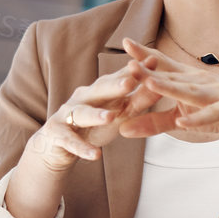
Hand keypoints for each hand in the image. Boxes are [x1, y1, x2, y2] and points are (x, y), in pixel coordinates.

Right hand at [22, 63, 165, 173]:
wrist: (56, 146)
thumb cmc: (90, 127)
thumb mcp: (116, 114)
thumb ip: (136, 102)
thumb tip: (162, 87)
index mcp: (98, 92)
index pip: (118, 79)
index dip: (134, 72)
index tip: (153, 62)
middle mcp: (82, 98)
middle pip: (99, 90)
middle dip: (115, 86)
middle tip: (131, 81)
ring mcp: (67, 115)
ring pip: (82, 113)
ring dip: (96, 115)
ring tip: (110, 117)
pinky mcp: (56, 134)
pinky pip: (70, 142)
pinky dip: (82, 148)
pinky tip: (96, 155)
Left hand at [118, 38, 218, 145]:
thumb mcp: (182, 118)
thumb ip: (153, 123)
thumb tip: (121, 129)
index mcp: (188, 79)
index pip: (164, 64)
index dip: (145, 54)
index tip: (125, 42)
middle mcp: (201, 81)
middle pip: (173, 75)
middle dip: (150, 70)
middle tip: (127, 64)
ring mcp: (217, 93)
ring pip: (190, 91)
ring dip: (170, 87)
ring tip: (150, 83)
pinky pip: (212, 114)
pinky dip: (198, 118)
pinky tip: (183, 122)